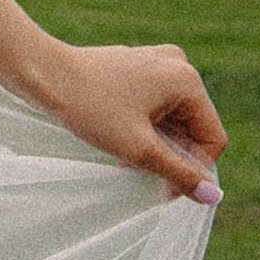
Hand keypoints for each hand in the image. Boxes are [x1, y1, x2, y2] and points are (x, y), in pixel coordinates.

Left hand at [27, 40, 225, 202]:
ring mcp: (157, 63)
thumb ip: (180, 173)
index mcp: (186, 79)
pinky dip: (145, 130)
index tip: (164, 191)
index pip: (212, 139)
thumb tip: (214, 197)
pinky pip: (157, 108)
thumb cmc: (91, 108)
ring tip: (127, 160)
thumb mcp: (140, 149)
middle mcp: (178, 64)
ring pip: (174, 121)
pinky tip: (122, 143)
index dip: (194, 171)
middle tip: (139, 172)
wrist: (45, 74)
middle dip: (171, 156)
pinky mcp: (140, 67)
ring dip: (156, 146)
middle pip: (193, 129)